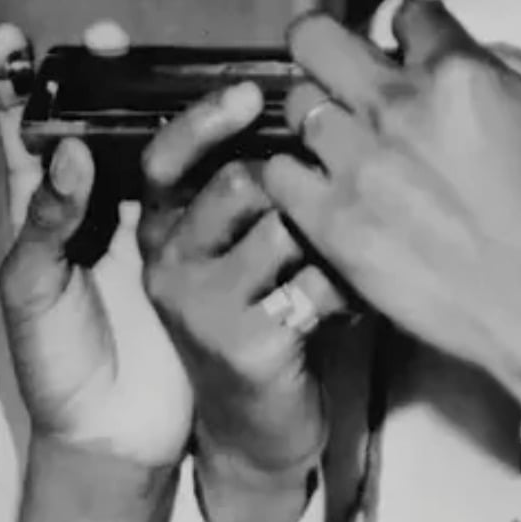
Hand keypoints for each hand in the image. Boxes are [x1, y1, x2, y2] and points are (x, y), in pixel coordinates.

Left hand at [0, 22, 192, 472]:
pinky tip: (253, 134)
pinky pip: (214, 199)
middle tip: (119, 37)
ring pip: (166, 149)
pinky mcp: (198, 251)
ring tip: (212, 84)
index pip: (24, 133)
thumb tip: (69, 152)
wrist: (115, 437)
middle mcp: (100, 203)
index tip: (9, 36)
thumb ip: (44, 222)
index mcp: (47, 208)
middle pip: (108, 123)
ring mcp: (151, 224)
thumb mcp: (32, 293)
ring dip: (187, 113)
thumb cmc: (56, 365)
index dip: (15, 84)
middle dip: (115, 76)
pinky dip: (231, 164)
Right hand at [138, 80, 349, 521]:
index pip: (165, 158)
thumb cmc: (256, 316)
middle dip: (300, 179)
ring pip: (284, 228)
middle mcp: (168, 262)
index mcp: (160, 229)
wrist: (254, 428)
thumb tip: (300, 104)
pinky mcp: (246, 344)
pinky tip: (360, 296)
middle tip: (347, 185)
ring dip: (334, 232)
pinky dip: (351, 283)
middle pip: (239, 183)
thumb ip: (245, 189)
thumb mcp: (234, 251)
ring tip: (360, 246)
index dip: (204, 120)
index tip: (252, 92)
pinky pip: (317, 282)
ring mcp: (203, 307)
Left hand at [262, 0, 520, 441]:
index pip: (407, 13)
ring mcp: (356, 166)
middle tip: (341, 69)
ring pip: (295, 105)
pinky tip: (319, 186)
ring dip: (319, 115)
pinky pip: (277, 173)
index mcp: (457, 71)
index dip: (411, 29)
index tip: (413, 50)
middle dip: (325, 43)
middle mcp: (394, 107)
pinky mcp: (332, 224)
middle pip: (315, 38)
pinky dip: (293, 173)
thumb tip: (477, 52)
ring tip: (341, 141)